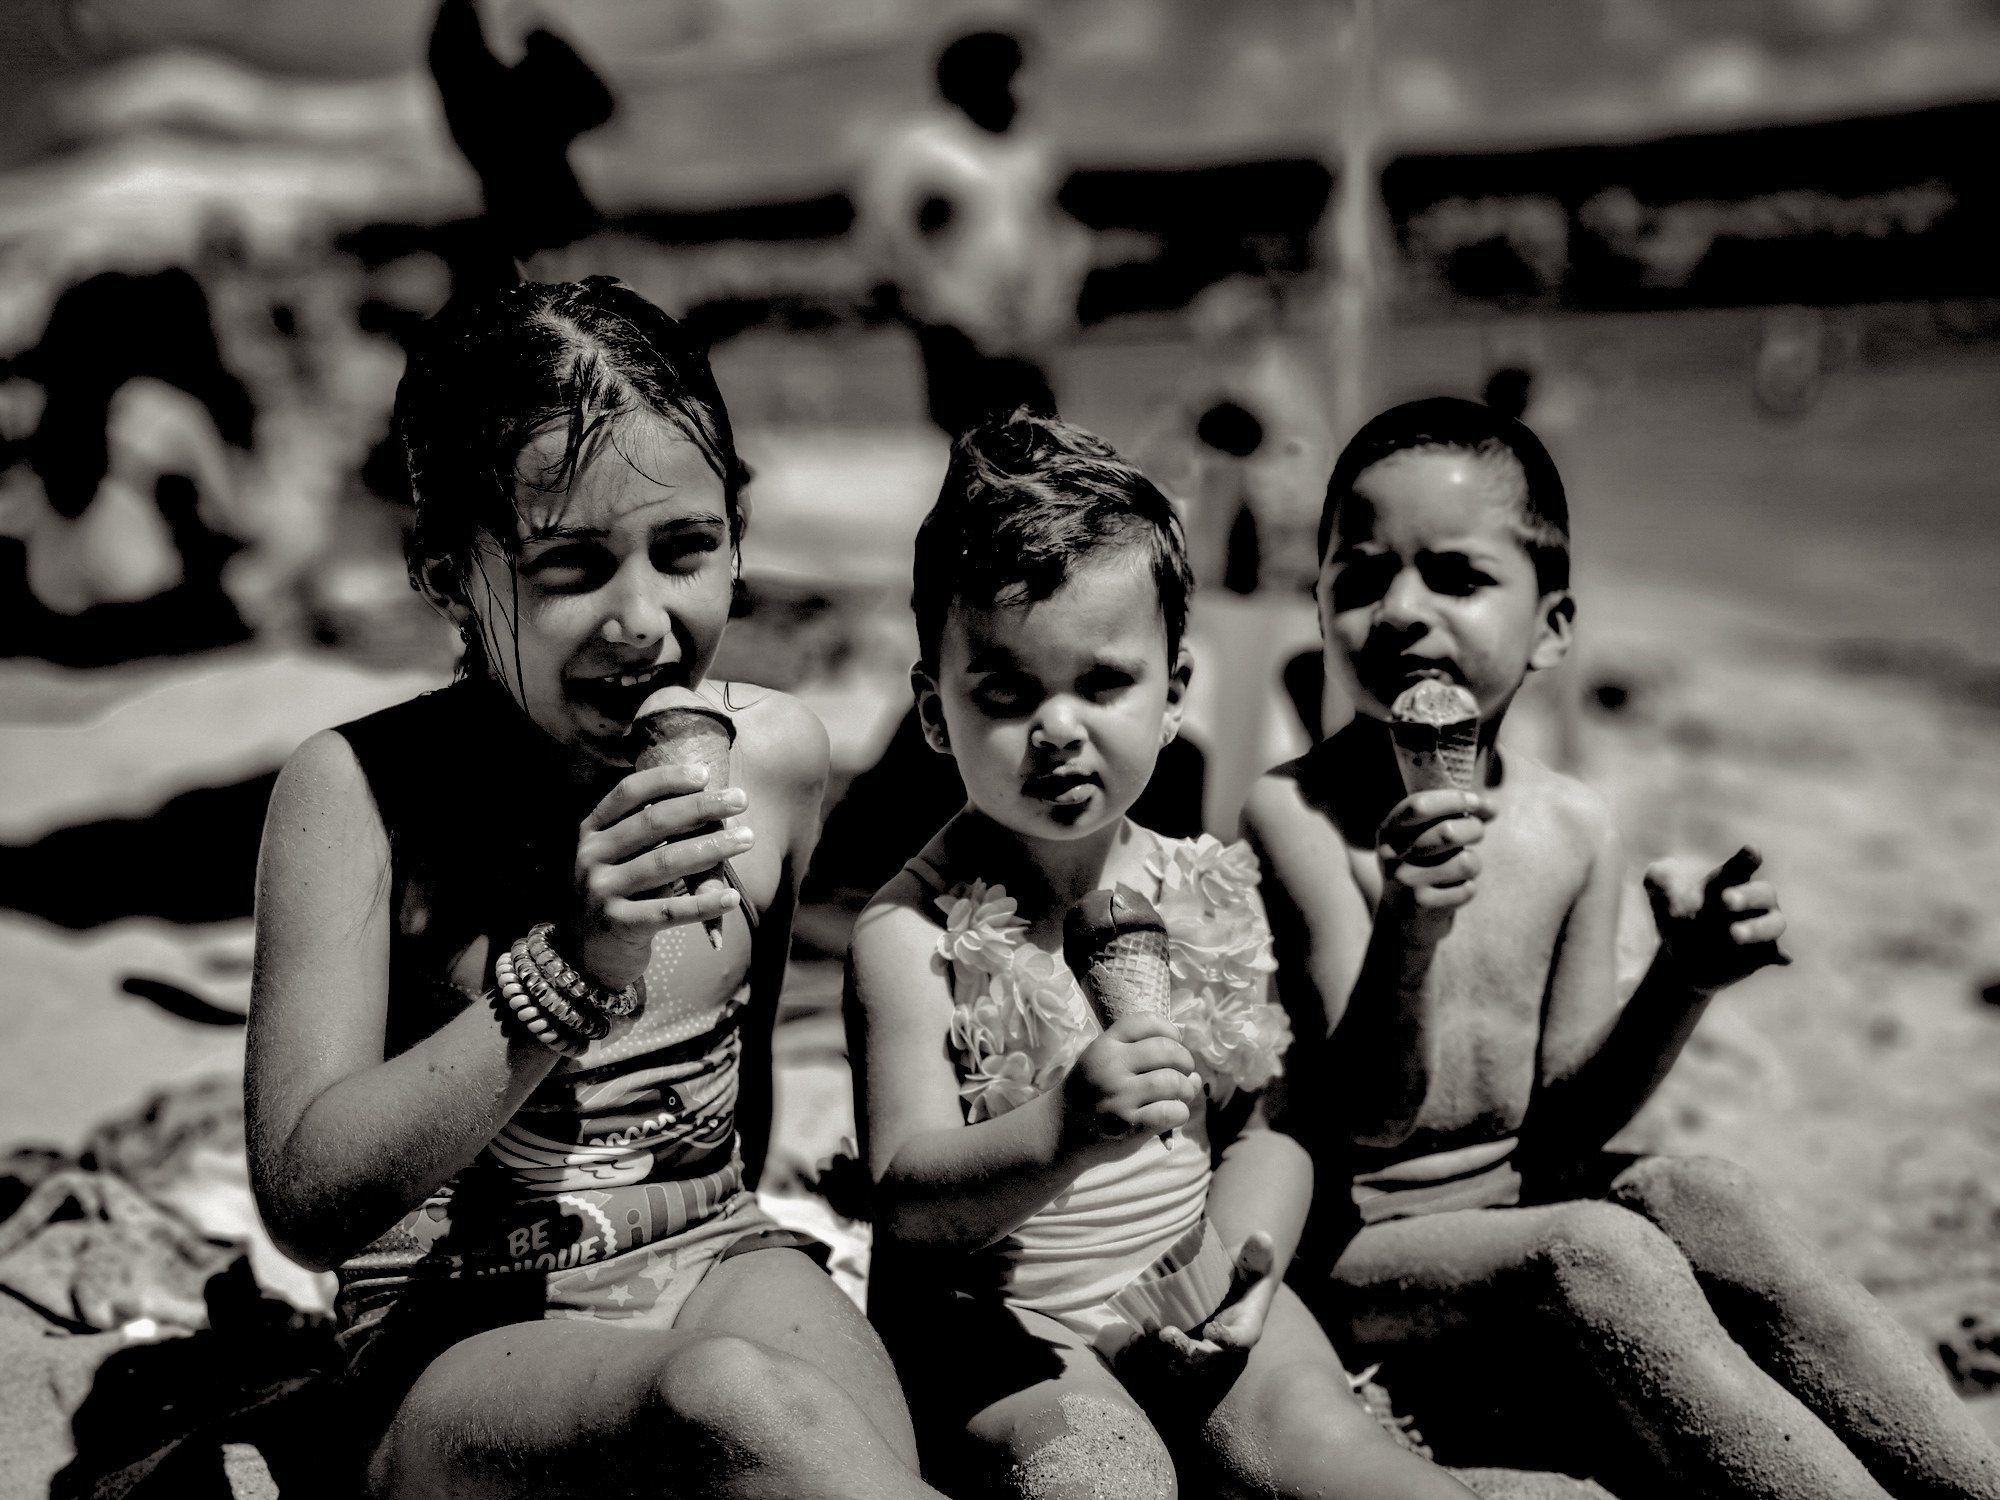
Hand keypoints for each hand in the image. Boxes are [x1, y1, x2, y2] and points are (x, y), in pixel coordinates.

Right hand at [563, 763, 753, 988]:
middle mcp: (591, 857)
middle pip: (652, 823)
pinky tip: (732, 897)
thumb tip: (707, 801)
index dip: (667, 779)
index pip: (629, 793)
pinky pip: (669, 911)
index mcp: (591, 831)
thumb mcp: (616, 857)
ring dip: (712, 849)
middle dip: (702, 808)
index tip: (706, 774)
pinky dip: (703, 904)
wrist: (584, 954)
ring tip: (747, 838)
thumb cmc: (617, 893)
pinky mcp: (618, 924)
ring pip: (665, 863)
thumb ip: (645, 832)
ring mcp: (602, 891)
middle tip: (742, 798)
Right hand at [1061, 1014, 1201, 1160]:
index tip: (1175, 1042)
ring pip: (1174, 1082)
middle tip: (1184, 1071)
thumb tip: (1193, 1066)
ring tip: (1182, 1093)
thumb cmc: (1090, 1092)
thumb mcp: (1102, 1060)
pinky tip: (1174, 1112)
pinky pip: (1171, 1112)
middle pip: (1167, 1050)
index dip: (1170, 1030)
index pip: (1147, 1022)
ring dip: (1187, 1088)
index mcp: (1104, 1046)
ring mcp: (1120, 1098)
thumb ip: (1140, 1054)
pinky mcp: (1129, 1125)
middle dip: (1185, 1060)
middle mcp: (1111, 1068)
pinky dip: (1181, 1111)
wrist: (1060, 1130)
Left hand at [1114, 1234, 1278, 1415]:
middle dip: (1186, 1352)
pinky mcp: (1181, 1346)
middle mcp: (1223, 1346)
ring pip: (1183, 1362)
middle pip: (1207, 1360)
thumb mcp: (1254, 1261)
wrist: (1229, 1286)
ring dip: (1164, 1352)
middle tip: (1166, 1336)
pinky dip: (1151, 1347)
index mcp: (1245, 1327)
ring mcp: (1201, 1348)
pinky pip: (1165, 1355)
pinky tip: (1138, 1331)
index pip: (1240, 1341)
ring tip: (1148, 1330)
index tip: (1211, 1330)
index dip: (1227, 1340)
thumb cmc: (1245, 1272)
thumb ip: (1258, 1253)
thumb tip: (1262, 1237)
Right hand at [1378, 790, 1492, 930]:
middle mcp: (1392, 855)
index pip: (1420, 805)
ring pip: (1465, 862)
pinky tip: (1452, 894)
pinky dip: (1468, 890)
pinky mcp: (1422, 905)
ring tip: (1463, 871)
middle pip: (1448, 832)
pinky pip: (1467, 889)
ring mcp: (1405, 881)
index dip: (1453, 799)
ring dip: (1474, 864)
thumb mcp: (1425, 838)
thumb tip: (1491, 807)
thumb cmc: (1423, 867)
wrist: (1403, 919)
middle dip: (1474, 829)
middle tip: (1477, 834)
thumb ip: (1455, 817)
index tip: (1476, 801)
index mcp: (1390, 831)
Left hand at [1645, 844, 1789, 993]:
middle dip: (1747, 896)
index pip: (1743, 865)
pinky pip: (1778, 953)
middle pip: (1764, 892)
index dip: (1748, 858)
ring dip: (1757, 928)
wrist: (1679, 960)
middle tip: (1725, 901)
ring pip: (1775, 923)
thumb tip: (1663, 867)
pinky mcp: (1765, 954)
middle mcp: (1753, 901)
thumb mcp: (1662, 901)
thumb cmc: (1677, 920)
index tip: (1751, 850)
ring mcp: (1762, 926)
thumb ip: (1661, 881)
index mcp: (1730, 881)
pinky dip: (1778, 954)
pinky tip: (1781, 957)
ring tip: (1734, 934)